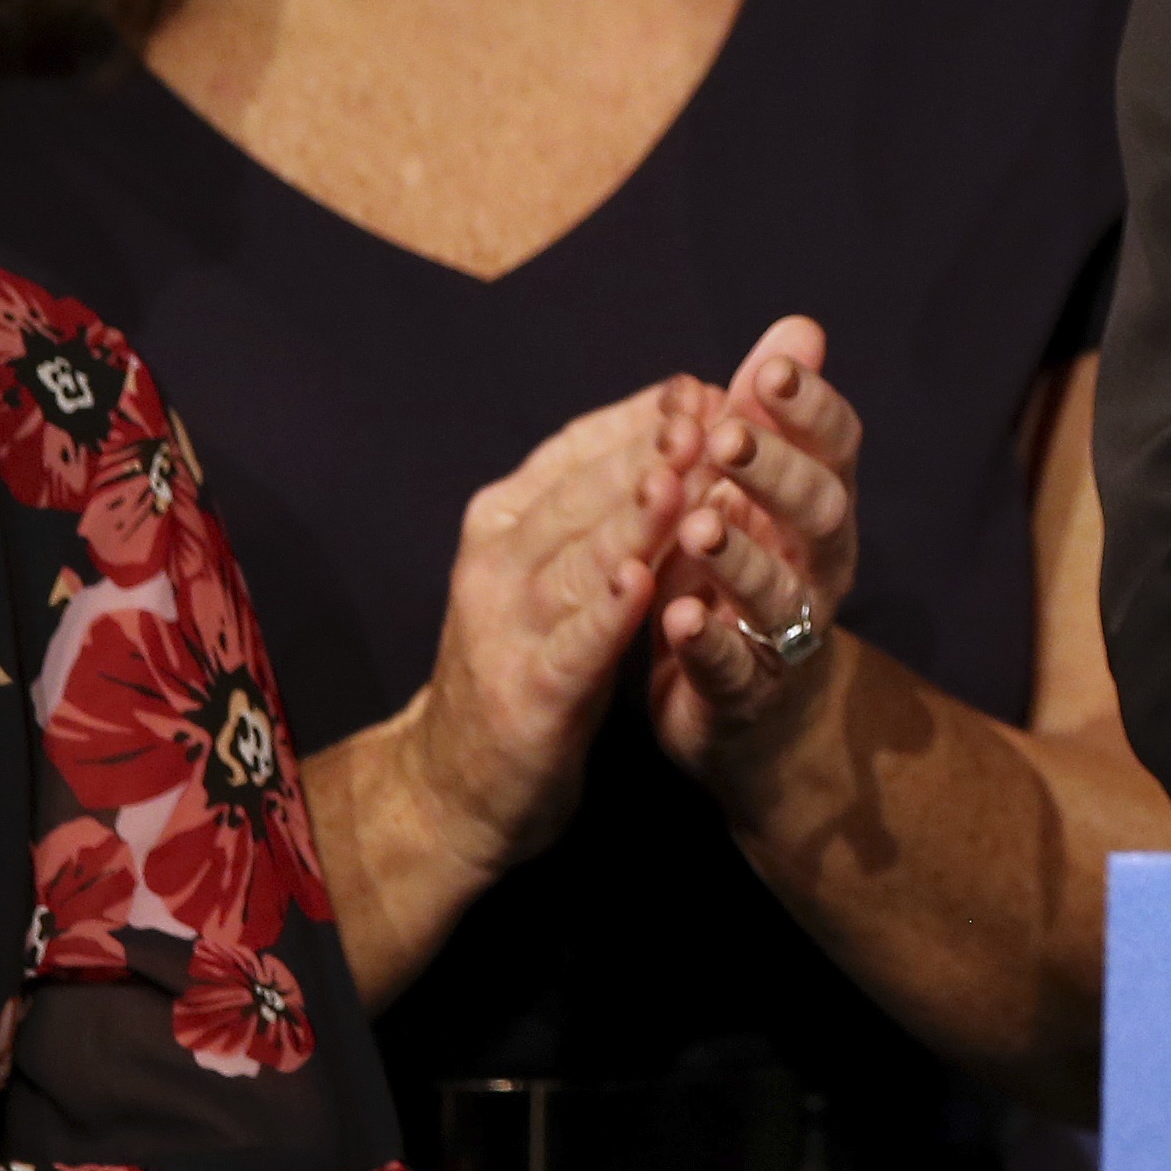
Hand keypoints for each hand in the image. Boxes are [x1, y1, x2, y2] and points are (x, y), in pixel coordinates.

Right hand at [405, 386, 689, 874]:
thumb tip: (685, 414)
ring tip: (680, 475)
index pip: (578, 452)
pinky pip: (572, 645)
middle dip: (649, 451)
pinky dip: (604, 613)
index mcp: (505, 520)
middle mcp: (496, 561)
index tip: (706, 385)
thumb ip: (611, 499)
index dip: (643, 417)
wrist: (456, 784)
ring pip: (579, 559)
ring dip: (631, 518)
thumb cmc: (532, 657)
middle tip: (714, 411)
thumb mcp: (562, 568)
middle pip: (583, 494)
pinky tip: (641, 585)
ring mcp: (505, 627)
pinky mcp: (525, 693)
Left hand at [646, 317, 863, 781]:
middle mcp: (820, 566)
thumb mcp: (753, 491)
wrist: (752, 711)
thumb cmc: (746, 574)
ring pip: (780, 595)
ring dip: (743, 559)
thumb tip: (800, 325)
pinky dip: (712, 646)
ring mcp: (787, 634)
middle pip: (820, 512)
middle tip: (727, 435)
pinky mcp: (746, 694)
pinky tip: (681, 621)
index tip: (771, 370)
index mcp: (820, 507)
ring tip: (701, 528)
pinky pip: (736, 671)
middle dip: (776, 472)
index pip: (836, 447)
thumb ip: (771, 414)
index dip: (810, 408)